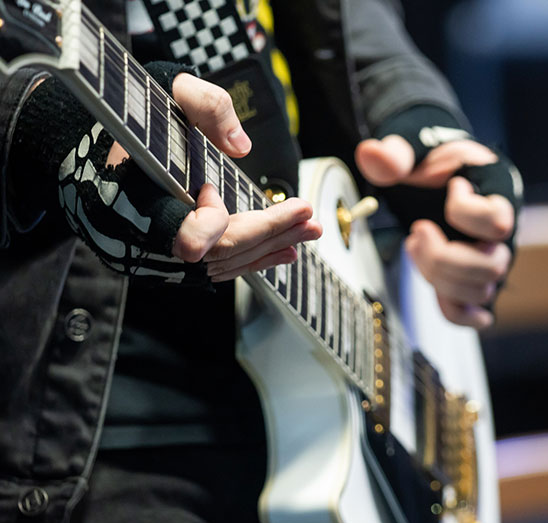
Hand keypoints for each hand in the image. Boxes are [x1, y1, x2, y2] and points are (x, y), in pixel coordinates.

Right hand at [109, 72, 321, 281]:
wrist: (101, 145)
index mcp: (137, 200)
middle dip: (269, 232)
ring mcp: (162, 254)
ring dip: (271, 246)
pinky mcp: (175, 259)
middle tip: (308, 218)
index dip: (209, 223)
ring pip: (226, 261)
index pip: (183, 238)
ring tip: (307, 232)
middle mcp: (148, 238)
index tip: (211, 188)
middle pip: (219, 251)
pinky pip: (221, 266)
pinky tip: (285, 252)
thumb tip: (241, 146)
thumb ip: (207, 106)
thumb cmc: (137, 117)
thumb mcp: (171, 91)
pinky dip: (256, 258)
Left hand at [355, 137, 514, 327]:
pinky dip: (457, 312)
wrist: (435, 179)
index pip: (496, 220)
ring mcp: (490, 258)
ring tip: (415, 246)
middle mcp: (504, 233)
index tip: (451, 188)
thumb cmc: (435, 164)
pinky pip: (473, 311)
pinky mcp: (473, 278)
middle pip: (490, 266)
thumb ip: (396, 153)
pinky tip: (440, 296)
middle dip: (443, 257)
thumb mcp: (417, 150)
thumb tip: (372, 154)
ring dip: (438, 277)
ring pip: (480, 291)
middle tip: (417, 231)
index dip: (463, 210)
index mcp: (499, 196)